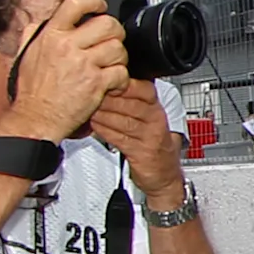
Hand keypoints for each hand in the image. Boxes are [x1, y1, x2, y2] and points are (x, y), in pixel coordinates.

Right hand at [4, 0, 129, 143]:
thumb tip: (41, 23)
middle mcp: (67, 45)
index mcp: (51, 34)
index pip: (77, 2)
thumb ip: (34, 34)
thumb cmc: (32, 90)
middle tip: (110, 42)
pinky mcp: (96, 83)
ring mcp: (83, 64)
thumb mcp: (26, 54)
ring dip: (120, 57)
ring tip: (110, 65)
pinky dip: (122, 79)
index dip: (95, 0)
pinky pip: (122, 72)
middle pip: (108, 24)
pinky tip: (112, 83)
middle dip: (115, 32)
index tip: (100, 6)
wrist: (37, 117)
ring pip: (118, 47)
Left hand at [88, 82, 184, 205]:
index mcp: (157, 107)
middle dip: (107, 98)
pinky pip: (120, 138)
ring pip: (123, 121)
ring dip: (103, 114)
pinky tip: (95, 126)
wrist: (163, 172)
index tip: (104, 80)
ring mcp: (150, 137)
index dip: (122, 83)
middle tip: (90, 93)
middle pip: (130, 104)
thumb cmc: (150, 141)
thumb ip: (130, 100)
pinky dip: (104, 131)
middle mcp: (156, 120)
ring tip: (89, 110)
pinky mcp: (142, 153)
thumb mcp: (146, 117)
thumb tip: (106, 82)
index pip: (143, 89)